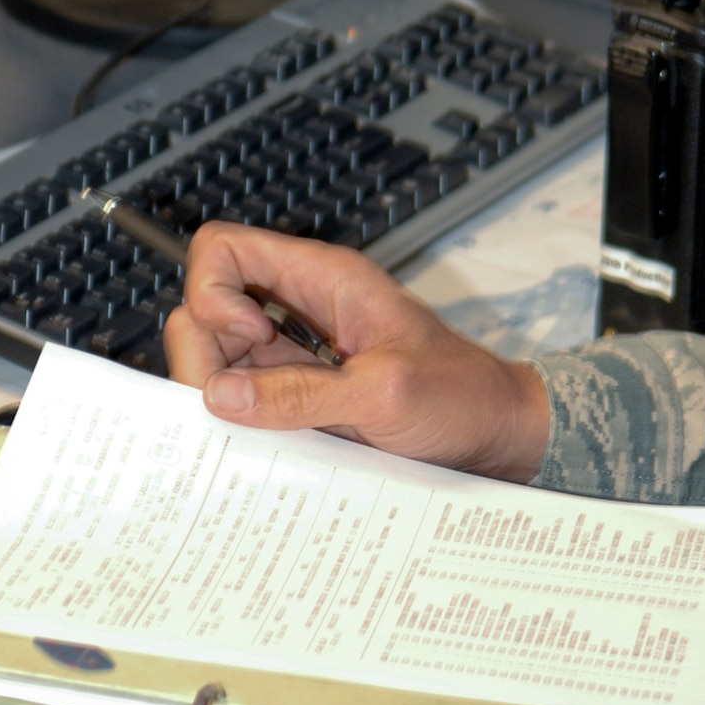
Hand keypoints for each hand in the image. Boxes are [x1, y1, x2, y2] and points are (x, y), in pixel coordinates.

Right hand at [166, 222, 547, 480]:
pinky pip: (242, 403)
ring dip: (219, 400)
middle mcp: (297, 312)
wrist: (500, 438)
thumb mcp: (387, 392)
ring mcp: (293, 358)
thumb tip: (220, 396)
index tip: (252, 339)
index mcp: (322, 280)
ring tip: (261, 436)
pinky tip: (263, 454)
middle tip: (241, 407)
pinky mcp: (298, 400)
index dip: (213, 291)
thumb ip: (303, 395)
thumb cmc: (464, 398)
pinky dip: (238, 428)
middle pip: (203, 311)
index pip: (223, 250)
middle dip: (205, 357)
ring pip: (216, 362)